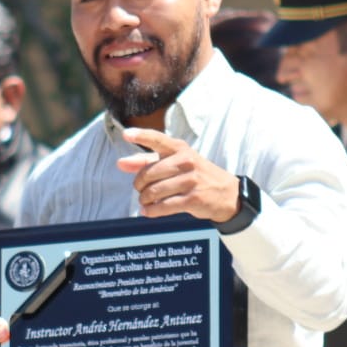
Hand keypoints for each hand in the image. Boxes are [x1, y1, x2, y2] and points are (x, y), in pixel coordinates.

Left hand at [117, 128, 240, 221]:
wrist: (226, 193)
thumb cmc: (193, 175)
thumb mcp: (174, 163)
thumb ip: (146, 161)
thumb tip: (120, 163)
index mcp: (179, 149)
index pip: (158, 139)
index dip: (141, 136)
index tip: (125, 134)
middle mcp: (186, 161)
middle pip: (148, 174)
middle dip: (139, 185)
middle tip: (140, 190)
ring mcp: (191, 180)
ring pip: (154, 192)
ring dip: (144, 200)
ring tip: (145, 202)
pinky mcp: (194, 198)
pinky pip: (164, 206)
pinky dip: (152, 211)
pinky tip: (148, 211)